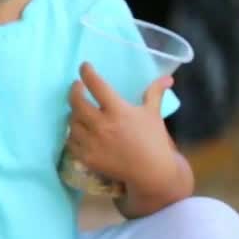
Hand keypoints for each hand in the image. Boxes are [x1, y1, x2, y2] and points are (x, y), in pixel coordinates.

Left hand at [66, 62, 177, 191]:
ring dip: (74, 113)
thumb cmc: (153, 140)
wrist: (151, 172)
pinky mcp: (87, 157)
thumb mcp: (153, 114)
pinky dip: (73, 133)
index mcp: (118, 111)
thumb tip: (167, 78)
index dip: (87, 73)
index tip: (84, 66)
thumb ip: (154, 93)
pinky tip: (78, 130)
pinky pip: (71, 141)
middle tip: (77, 86)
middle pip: (76, 102)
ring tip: (79, 109)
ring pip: (72, 122)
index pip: (97, 86)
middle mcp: (101, 125)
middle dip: (74, 91)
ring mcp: (92, 142)